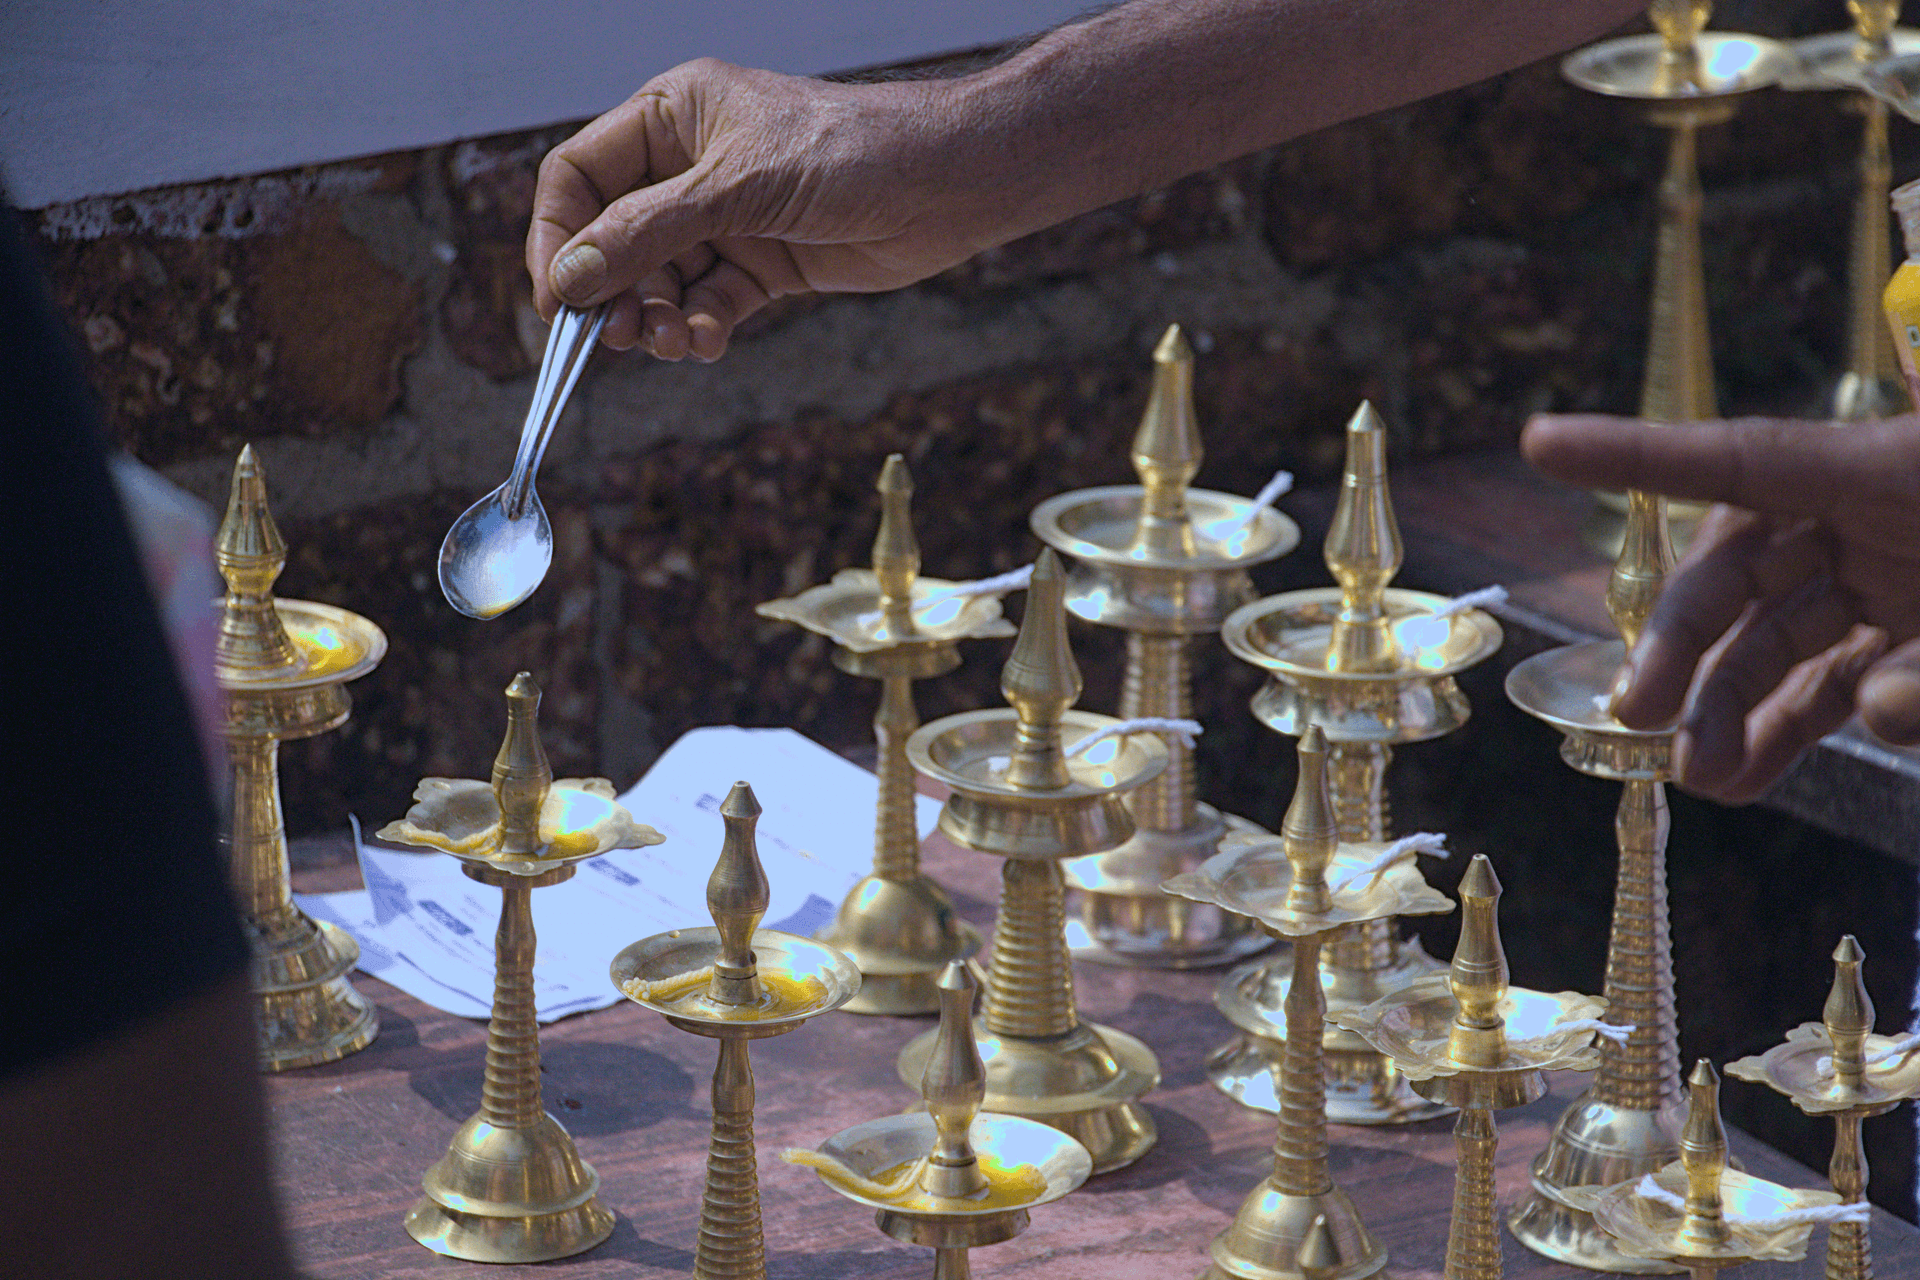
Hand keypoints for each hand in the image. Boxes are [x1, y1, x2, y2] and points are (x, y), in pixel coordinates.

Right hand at [527, 59, 1011, 359]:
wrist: (947, 184)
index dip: (557, 235)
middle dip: (613, 291)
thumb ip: (648, 232)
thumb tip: (571, 277)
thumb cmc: (851, 150)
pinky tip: (707, 341)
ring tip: (670, 341)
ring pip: (660, 280)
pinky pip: (708, 303)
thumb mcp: (738, 186)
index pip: (580, 176)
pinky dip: (699, 327)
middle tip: (617, 337)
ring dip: (656, 317)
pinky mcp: (764, 265)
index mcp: (673, 115)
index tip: (556, 298)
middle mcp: (692, 166)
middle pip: (614, 239)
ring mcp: (728, 219)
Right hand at [1521, 413, 1919, 802]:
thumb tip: (1875, 712)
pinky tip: (1743, 778)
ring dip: (1726, 706)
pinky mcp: (1901, 634)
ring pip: (1771, 635)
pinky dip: (1782, 728)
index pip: (1746, 458)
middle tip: (1636, 710)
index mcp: (1895, 468)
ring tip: (1697, 773)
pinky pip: (1824, 679)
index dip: (1637, 455)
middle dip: (1677, 641)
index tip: (1539, 444)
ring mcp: (1884, 578)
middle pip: (1738, 568)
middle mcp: (1870, 516)